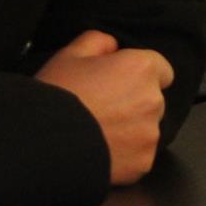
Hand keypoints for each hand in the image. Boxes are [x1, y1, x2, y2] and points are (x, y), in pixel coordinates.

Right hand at [34, 30, 172, 184]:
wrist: (43, 143)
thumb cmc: (58, 94)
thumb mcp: (70, 54)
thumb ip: (99, 41)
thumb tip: (113, 47)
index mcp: (141, 69)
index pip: (162, 70)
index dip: (141, 75)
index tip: (121, 83)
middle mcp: (154, 100)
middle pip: (153, 100)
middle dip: (135, 102)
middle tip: (103, 109)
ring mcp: (150, 135)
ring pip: (146, 129)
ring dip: (131, 130)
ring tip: (99, 133)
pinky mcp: (143, 164)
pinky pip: (139, 155)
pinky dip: (126, 155)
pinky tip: (101, 151)